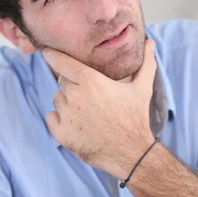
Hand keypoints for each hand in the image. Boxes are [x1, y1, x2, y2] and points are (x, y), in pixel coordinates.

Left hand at [43, 39, 156, 175]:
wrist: (132, 153)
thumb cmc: (136, 119)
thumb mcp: (142, 88)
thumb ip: (145, 63)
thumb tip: (150, 42)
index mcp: (92, 81)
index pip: (62, 62)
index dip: (53, 56)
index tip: (47, 52)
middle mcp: (76, 96)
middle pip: (62, 81)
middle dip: (72, 85)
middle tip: (89, 96)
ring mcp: (67, 116)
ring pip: (57, 99)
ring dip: (67, 102)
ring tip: (86, 112)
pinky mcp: (62, 134)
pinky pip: (51, 117)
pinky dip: (59, 119)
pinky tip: (77, 124)